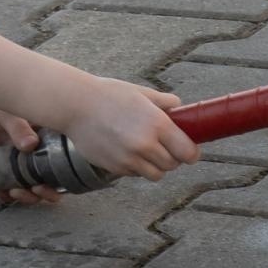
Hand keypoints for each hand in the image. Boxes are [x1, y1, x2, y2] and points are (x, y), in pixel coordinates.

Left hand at [0, 96, 63, 206]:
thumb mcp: (11, 111)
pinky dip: (7, 194)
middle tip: (36, 190)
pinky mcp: (1, 166)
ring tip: (17, 191)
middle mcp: (36, 152)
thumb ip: (19, 127)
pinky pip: (7, 186)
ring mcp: (18, 160)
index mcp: (47, 137)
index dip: (61, 178)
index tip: (52, 183)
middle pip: (49, 181)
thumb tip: (30, 144)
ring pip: (29, 186)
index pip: (62, 163)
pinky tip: (3, 192)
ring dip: (27, 196)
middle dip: (46, 192)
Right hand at [58, 77, 199, 181]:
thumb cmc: (108, 94)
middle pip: (173, 165)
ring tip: (144, 149)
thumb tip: (180, 108)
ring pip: (156, 174)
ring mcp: (130, 159)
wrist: (75, 105)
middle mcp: (146, 145)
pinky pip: (136, 173)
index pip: (188, 152)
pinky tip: (125, 149)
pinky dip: (135, 166)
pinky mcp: (116, 168)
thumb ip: (165, 102)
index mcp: (157, 124)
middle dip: (172, 156)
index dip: (191, 152)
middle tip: (163, 144)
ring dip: (155, 165)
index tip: (188, 149)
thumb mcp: (141, 92)